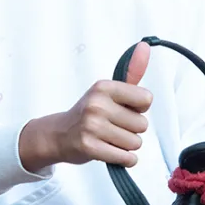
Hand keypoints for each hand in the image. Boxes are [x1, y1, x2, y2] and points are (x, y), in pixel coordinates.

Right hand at [20, 43, 152, 170]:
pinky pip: (126, 158)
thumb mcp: (108, 91)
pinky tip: (110, 151)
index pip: (146, 99)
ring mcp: (92, 126)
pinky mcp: (89, 147)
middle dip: (132, 130)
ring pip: (135, 143)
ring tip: (109, 139)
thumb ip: (131, 72)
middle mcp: (97, 104)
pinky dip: (123, 159)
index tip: (123, 109)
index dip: (139, 108)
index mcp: (104, 87)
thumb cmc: (90, 112)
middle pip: (142, 125)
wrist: (58, 134)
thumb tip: (145, 46)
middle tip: (113, 127)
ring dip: (126, 145)